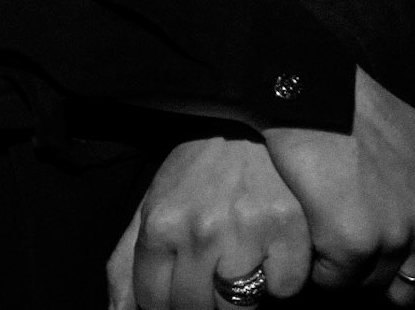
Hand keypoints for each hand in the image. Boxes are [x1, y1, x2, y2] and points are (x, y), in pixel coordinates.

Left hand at [106, 135, 311, 307]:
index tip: (180, 281)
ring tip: (241, 250)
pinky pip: (285, 289)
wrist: (251, 123)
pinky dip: (281, 276)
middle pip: (196, 309)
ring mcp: (244, 231)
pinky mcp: (287, 230)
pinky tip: (270, 244)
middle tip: (213, 263)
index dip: (167, 299)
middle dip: (203, 296)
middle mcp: (200, 229)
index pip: (154, 302)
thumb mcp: (154, 202)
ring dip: (242, 289)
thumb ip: (127, 260)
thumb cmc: (199, 170)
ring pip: (240, 308)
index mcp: (161, 223)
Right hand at [261, 67, 414, 303]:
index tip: (408, 266)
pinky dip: (321, 266)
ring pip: (373, 285)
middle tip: (363, 255)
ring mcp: (395, 238)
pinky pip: (335, 281)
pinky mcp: (354, 245)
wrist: (317, 92)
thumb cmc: (362, 108)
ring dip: (352, 270)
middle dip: (390, 279)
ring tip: (330, 234)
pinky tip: (312, 235)